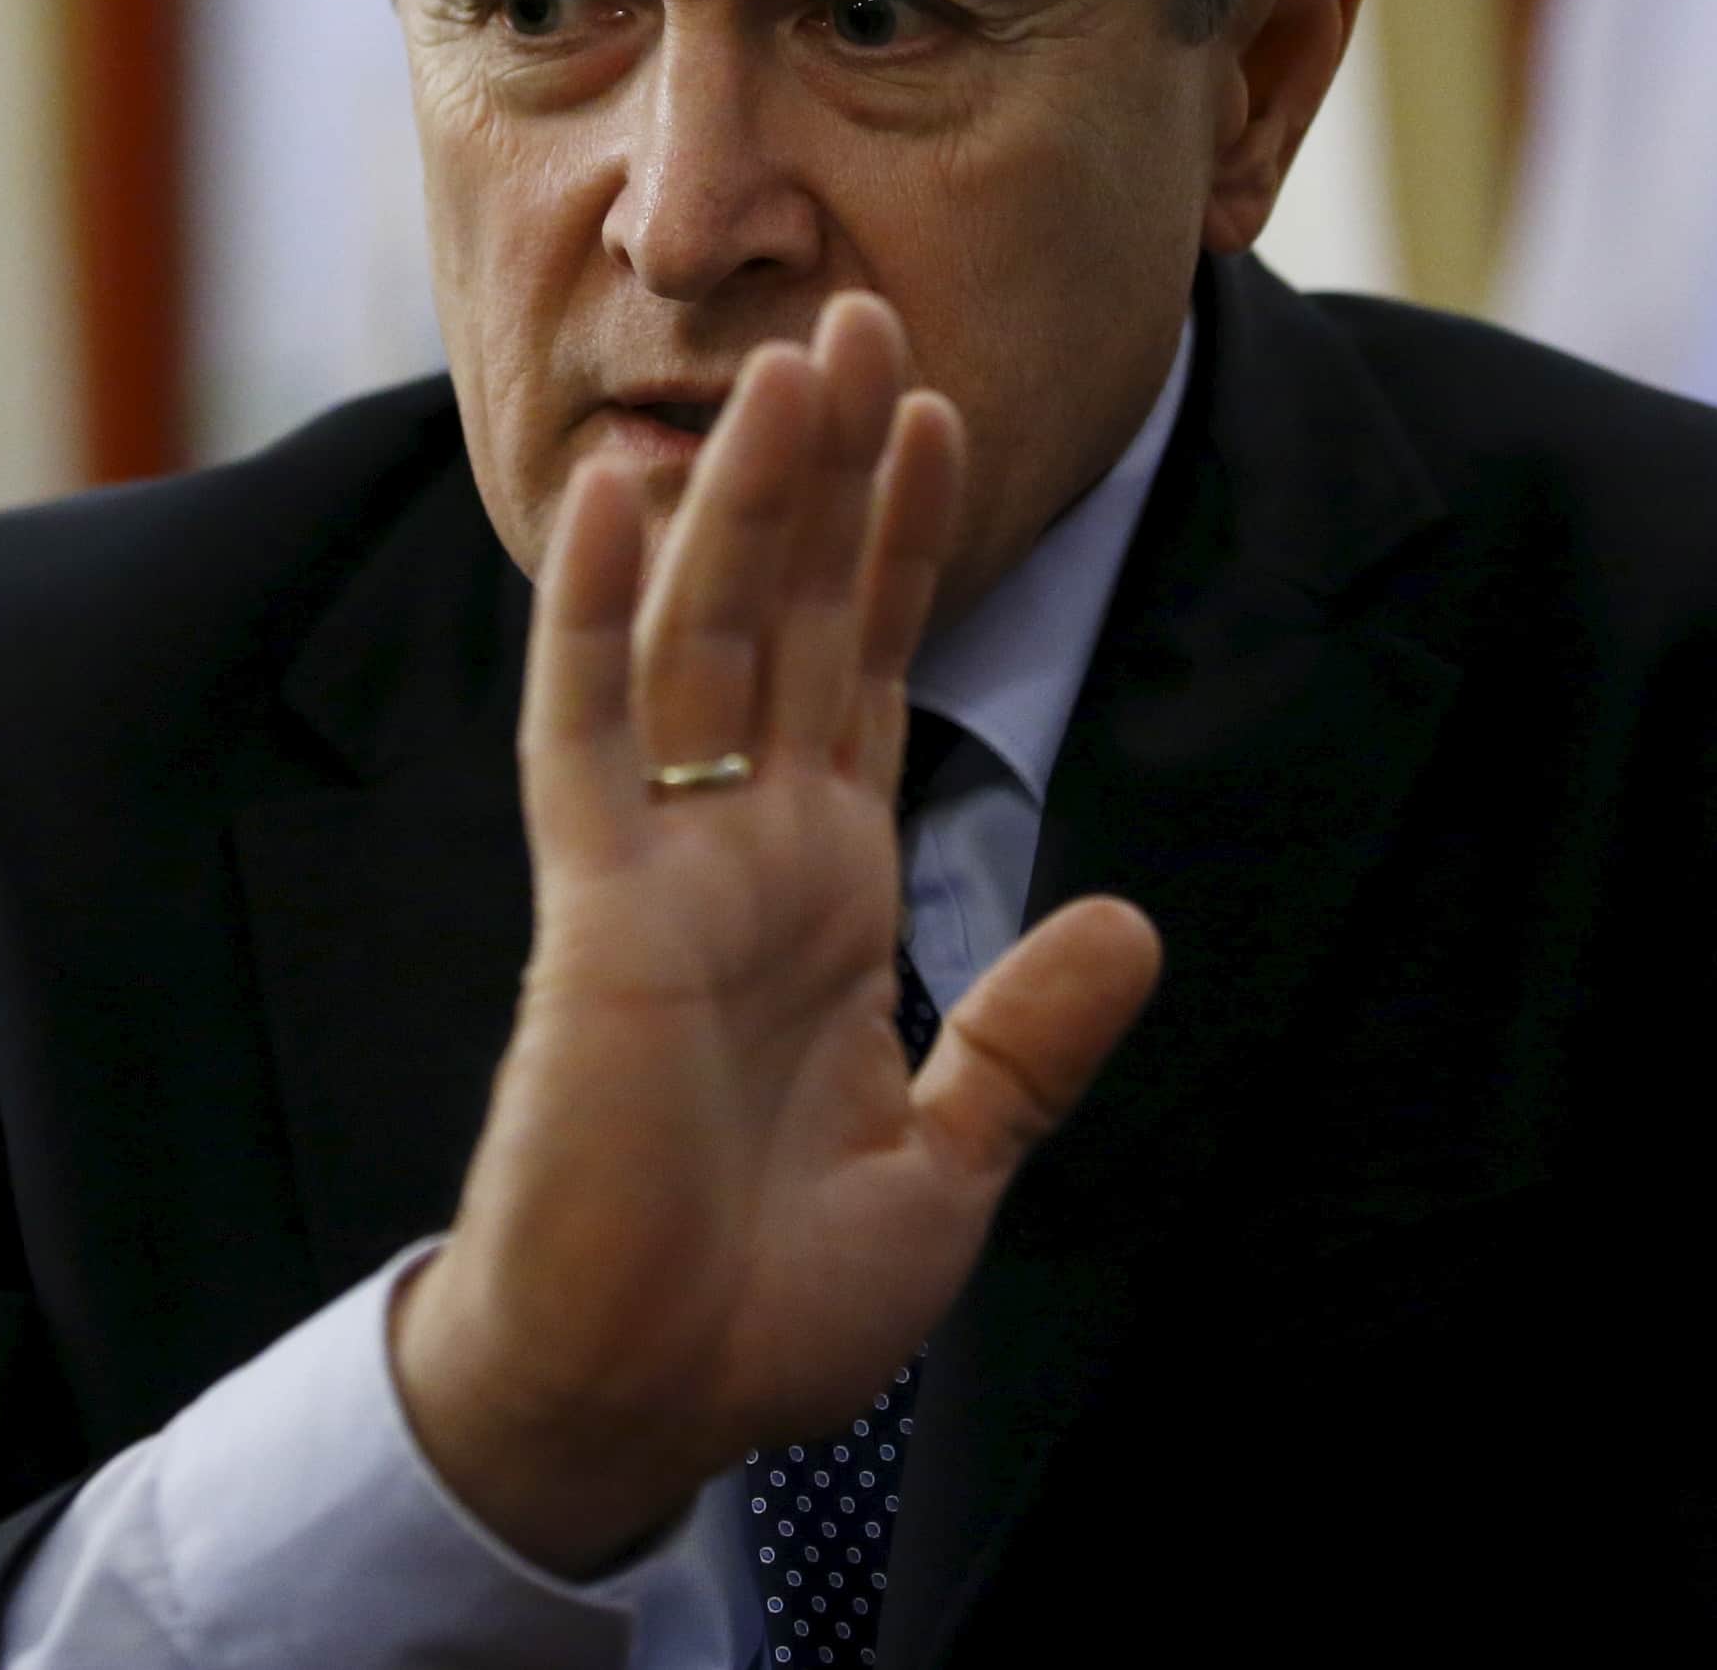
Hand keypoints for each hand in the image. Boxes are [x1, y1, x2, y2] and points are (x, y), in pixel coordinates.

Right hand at [390, 291, 1163, 1574]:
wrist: (644, 1399)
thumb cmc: (768, 1300)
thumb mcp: (951, 1165)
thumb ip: (1027, 1040)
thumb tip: (1130, 918)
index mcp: (826, 892)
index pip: (871, 676)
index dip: (907, 547)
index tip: (946, 414)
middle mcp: (744, 852)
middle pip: (789, 619)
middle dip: (831, 474)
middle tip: (864, 316)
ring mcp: (662, 867)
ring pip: (700, 639)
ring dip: (741, 500)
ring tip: (791, 363)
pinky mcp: (593, 910)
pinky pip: (586, 734)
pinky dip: (595, 614)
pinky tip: (614, 495)